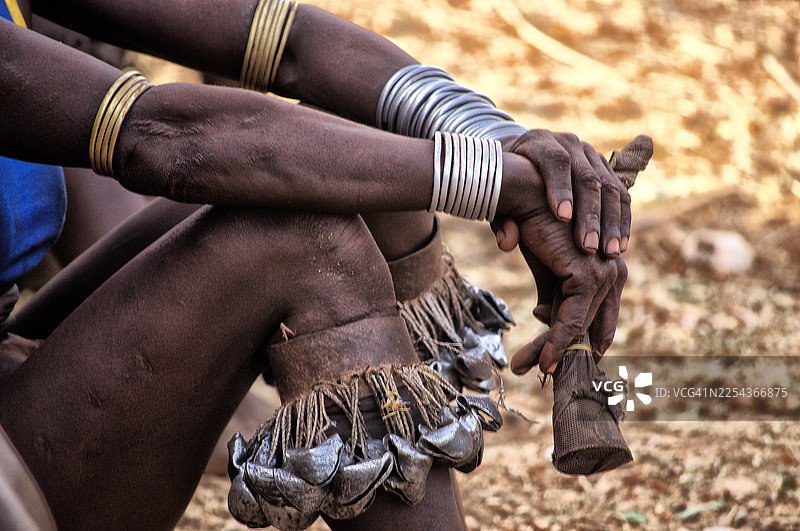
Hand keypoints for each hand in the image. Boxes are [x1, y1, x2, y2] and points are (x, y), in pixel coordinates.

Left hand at [496, 130, 631, 257]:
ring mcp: (590, 154)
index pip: (555, 161)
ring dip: (611, 222)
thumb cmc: (503, 180)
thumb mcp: (494, 193)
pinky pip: (620, 194)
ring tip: (609, 252)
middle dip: (590, 214)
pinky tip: (620, 245)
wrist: (520, 157)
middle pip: (586, 177)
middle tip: (588, 247)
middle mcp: (569, 144)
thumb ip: (500, 217)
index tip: (561, 218)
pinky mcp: (605, 168)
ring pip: (609, 186)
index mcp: (539, 142)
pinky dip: (621, 221)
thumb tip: (507, 242)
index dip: (560, 188)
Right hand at [496, 135, 652, 373]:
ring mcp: (603, 274)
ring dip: (555, 352)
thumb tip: (546, 318)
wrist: (524, 198)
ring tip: (532, 368)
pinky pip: (573, 320)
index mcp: (605, 269)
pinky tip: (544, 359)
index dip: (577, 341)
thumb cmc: (534, 226)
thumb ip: (552, 293)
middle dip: (566, 352)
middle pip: (592, 325)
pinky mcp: (588, 275)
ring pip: (581, 327)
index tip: (556, 360)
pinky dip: (558, 342)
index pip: (596, 315)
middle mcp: (612, 272)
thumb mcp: (544, 267)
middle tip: (543, 372)